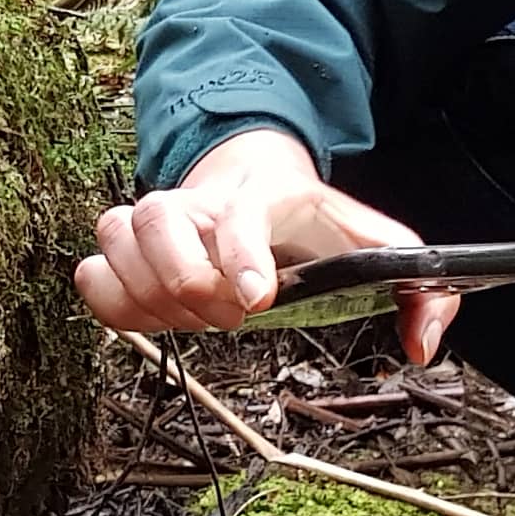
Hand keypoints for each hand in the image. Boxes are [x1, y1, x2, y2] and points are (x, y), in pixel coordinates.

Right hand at [74, 129, 464, 363]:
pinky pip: (91, 273)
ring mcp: (151, 222)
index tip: (256, 300)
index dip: (239, 257)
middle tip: (230, 316)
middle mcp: (196, 202)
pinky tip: (153, 316)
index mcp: (258, 196)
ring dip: (150, 294)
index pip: (238, 218)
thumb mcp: (372, 240)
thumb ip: (418, 286)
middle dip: (187, 280)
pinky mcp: (123, 249)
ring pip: (115, 238)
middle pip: (156, 220)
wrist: (251, 172)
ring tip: (194, 318)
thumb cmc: (307, 218)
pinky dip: (113, 302)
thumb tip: (422, 343)